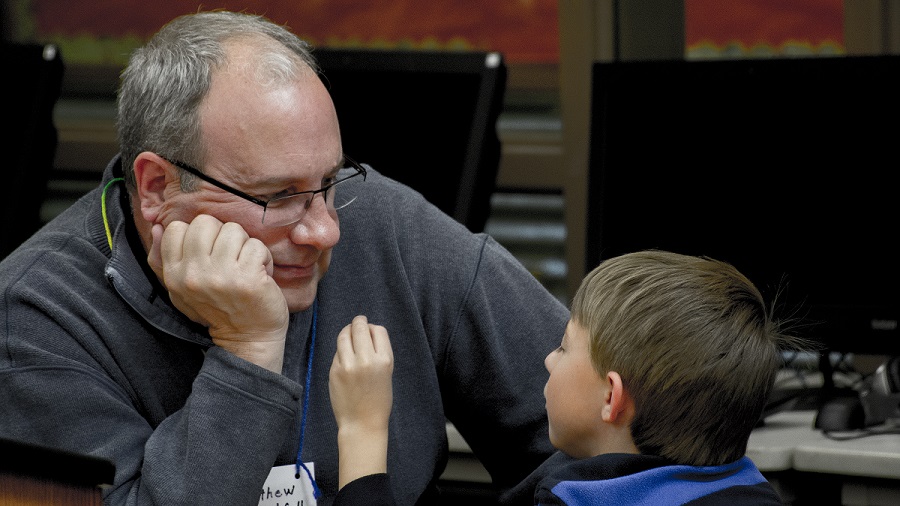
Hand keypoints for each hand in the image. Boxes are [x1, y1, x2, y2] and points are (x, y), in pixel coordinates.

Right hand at [147, 215, 288, 371]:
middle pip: (205, 222)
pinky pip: (257, 245)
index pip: (175, 228)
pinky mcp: (247, 278)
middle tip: (231, 258)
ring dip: (245, 246)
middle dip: (223, 235)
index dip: (198, 235)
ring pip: (234, 230)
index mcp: (174, 274)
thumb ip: (163, 258)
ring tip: (246, 266)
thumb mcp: (181, 289)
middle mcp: (193, 274)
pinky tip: (260, 274)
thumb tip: (156, 227)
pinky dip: (263, 257)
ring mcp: (221, 276)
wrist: (247, 339)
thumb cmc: (217, 310)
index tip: (211, 254)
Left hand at [329, 315, 393, 487]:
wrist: (362, 423)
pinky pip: (337, 351)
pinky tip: (345, 355)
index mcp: (384, 360)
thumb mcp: (386, 373)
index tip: (370, 330)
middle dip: (358, 322)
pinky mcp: (335, 371)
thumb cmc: (377, 400)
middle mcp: (367, 360)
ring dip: (347, 331)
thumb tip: (366, 331)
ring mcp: (348, 365)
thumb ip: (378, 353)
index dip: (373, 328)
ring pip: (345, 335)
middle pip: (360, 327)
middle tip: (357, 323)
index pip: (378, 330)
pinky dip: (341, 349)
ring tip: (349, 334)